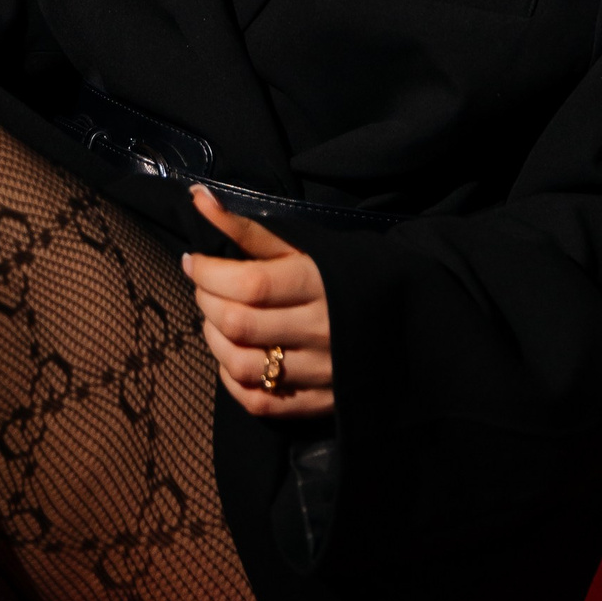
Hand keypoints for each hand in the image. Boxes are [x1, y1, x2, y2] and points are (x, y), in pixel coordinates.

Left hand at [181, 183, 334, 417]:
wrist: (408, 318)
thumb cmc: (347, 272)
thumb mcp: (305, 245)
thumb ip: (248, 228)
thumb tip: (196, 198)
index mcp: (320, 283)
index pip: (249, 283)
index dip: (209, 272)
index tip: (193, 260)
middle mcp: (320, 330)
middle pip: (239, 323)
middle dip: (206, 301)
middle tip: (203, 287)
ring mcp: (320, 372)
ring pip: (242, 364)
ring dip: (213, 340)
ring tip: (215, 318)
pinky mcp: (319, 403)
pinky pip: (258, 401)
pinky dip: (231, 380)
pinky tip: (231, 356)